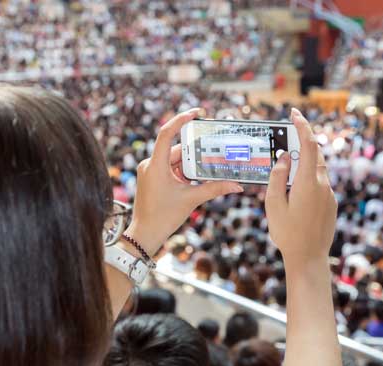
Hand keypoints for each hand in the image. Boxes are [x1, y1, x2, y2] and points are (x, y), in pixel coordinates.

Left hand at [127, 108, 242, 254]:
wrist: (145, 234)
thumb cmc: (163, 217)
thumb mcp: (191, 200)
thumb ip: (214, 189)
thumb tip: (237, 185)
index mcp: (156, 165)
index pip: (165, 133)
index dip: (180, 120)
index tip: (195, 114)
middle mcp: (150, 164)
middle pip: (177, 150)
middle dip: (196, 152)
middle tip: (215, 149)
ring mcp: (150, 171)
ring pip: (175, 160)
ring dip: (191, 164)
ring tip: (209, 167)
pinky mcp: (152, 178)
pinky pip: (170, 168)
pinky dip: (184, 171)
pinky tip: (197, 178)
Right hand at [265, 108, 336, 266]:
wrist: (309, 258)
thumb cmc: (287, 233)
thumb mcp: (274, 204)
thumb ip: (277, 177)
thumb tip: (284, 157)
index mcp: (308, 182)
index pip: (309, 145)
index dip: (303, 125)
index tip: (295, 113)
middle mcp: (323, 185)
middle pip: (315, 154)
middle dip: (303, 141)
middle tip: (289, 133)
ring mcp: (329, 195)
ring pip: (318, 169)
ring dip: (305, 161)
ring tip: (288, 163)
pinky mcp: (331, 204)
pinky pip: (320, 183)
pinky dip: (309, 177)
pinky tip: (295, 190)